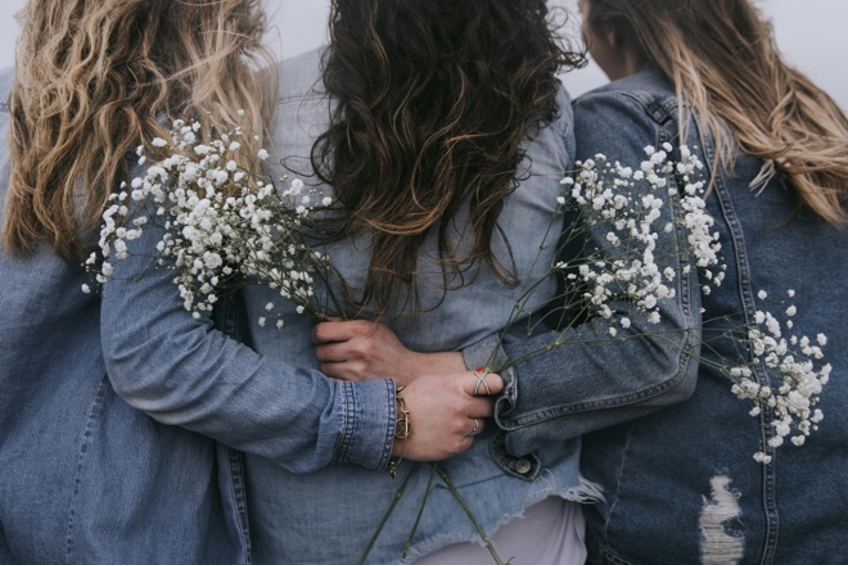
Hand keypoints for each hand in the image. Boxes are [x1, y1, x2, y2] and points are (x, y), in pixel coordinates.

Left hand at [314, 320, 465, 385]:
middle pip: (320, 351)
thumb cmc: (387, 347)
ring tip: (342, 363)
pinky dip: (336, 378)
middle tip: (334, 351)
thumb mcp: (372, 328)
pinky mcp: (357, 386)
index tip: (322, 337)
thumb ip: (346, 323)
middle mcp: (358, 349)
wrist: (407, 372)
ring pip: (325, 368)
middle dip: (324, 350)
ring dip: (330, 365)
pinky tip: (347, 374)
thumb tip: (321, 320)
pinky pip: (333, 381)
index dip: (318, 334)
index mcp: (361, 330)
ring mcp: (357, 370)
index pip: (321, 331)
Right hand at [395, 370, 504, 461]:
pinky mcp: (455, 446)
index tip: (497, 387)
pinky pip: (469, 440)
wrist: (391, 425)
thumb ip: (459, 381)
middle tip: (469, 407)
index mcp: (455, 385)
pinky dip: (461, 437)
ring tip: (450, 421)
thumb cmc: (412, 399)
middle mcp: (461, 406)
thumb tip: (484, 377)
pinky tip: (445, 432)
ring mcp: (459, 427)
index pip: (490, 383)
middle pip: (489, 407)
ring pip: (479, 425)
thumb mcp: (434, 381)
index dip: (497, 385)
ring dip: (470, 423)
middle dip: (482, 406)